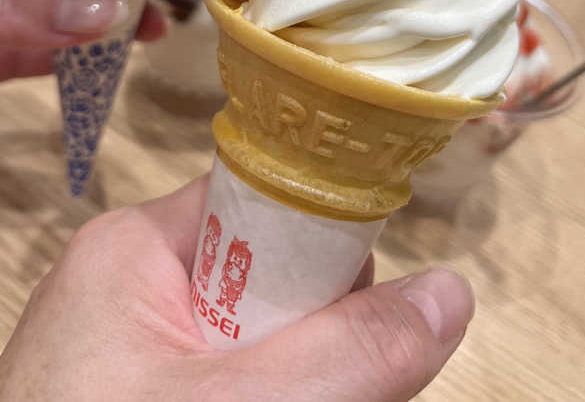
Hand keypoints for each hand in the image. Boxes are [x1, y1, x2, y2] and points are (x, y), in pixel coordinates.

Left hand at [0, 175, 473, 401]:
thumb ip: (348, 353)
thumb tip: (450, 293)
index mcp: (137, 248)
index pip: (266, 202)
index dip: (326, 246)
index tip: (366, 312)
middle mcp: (135, 292)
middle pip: (277, 281)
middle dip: (320, 343)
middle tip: (328, 399)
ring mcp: (135, 360)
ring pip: (266, 351)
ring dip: (303, 389)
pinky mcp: (145, 401)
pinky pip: (235, 389)